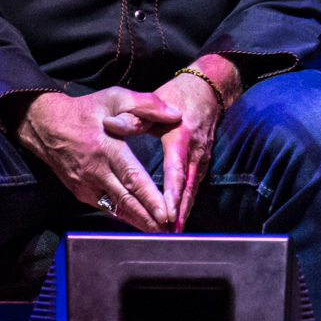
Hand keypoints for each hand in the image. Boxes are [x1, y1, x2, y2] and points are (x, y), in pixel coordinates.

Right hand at [17, 87, 179, 231]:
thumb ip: (147, 104)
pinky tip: (139, 222)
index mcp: (106, 149)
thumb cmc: (85, 111)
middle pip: (126, 200)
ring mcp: (86, 185)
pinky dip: (123, 216)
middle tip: (169, 230)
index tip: (166, 212)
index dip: (150, 198)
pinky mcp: (81, 192)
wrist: (46, 126)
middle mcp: (95, 171)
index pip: (132, 178)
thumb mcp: (115, 97)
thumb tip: (175, 114)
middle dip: (148, 218)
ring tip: (159, 231)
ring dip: (137, 221)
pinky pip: (106, 206)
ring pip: (116, 208)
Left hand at [151, 55, 241, 231]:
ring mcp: (202, 157)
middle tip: (170, 233)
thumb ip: (134, 117)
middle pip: (189, 187)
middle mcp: (195, 151)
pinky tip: (179, 215)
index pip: (176, 171)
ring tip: (174, 231)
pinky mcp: (203, 160)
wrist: (209, 87)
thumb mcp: (155, 100)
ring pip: (194, 188)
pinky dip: (187, 201)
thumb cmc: (178, 94)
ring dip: (184, 209)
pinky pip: (195, 184)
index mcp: (181, 138)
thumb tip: (111, 125)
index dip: (172, 194)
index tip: (166, 213)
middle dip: (180, 211)